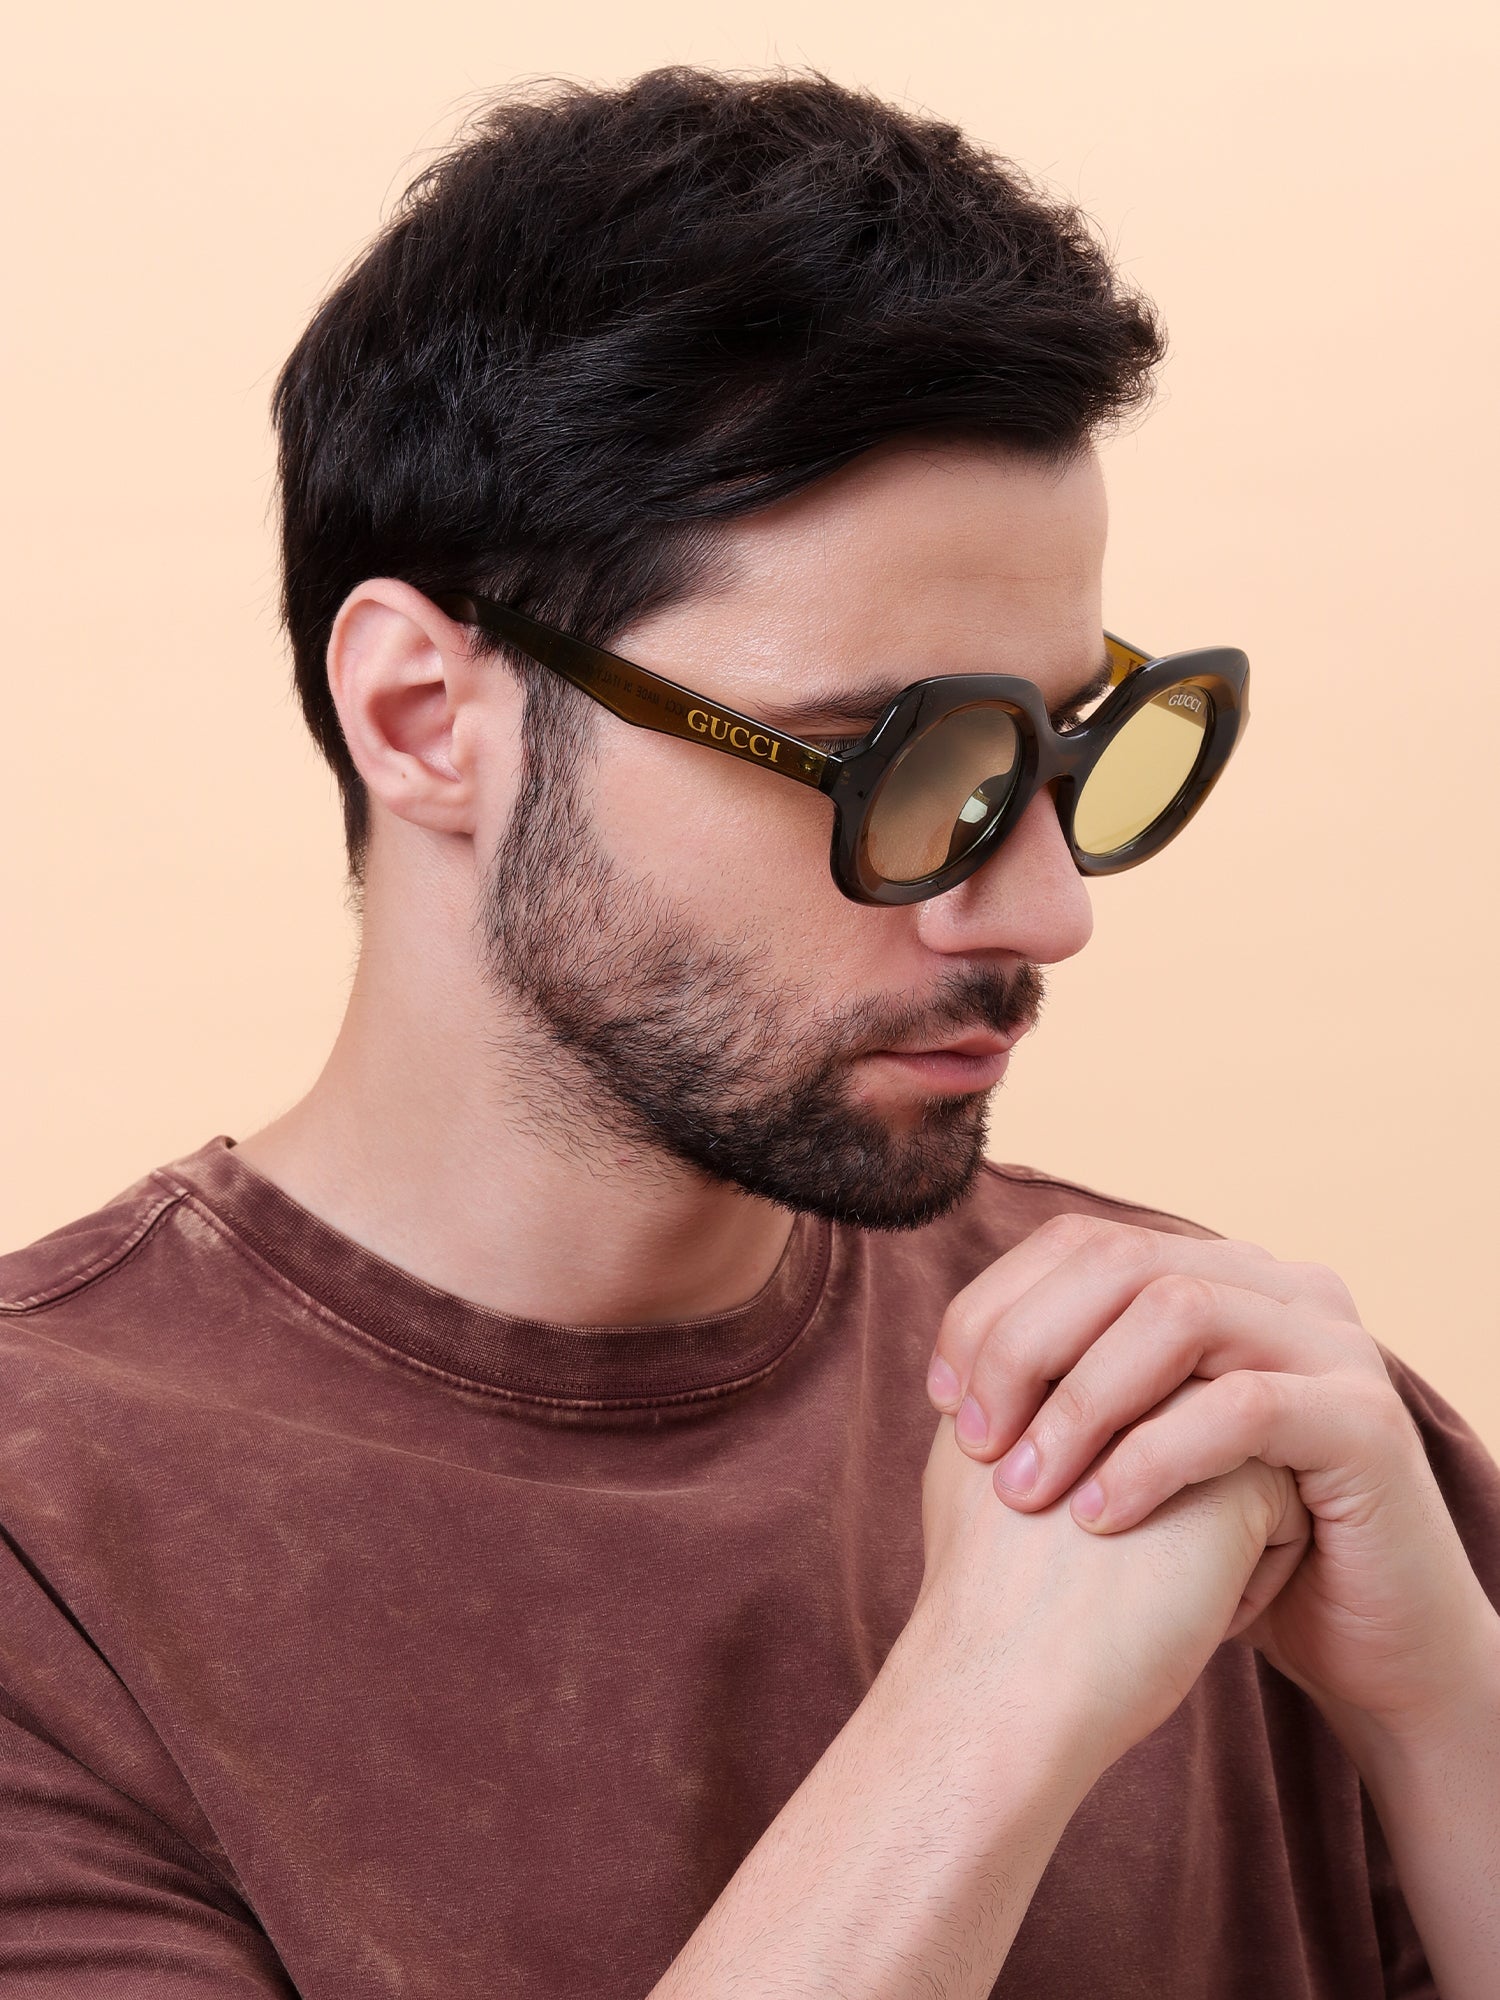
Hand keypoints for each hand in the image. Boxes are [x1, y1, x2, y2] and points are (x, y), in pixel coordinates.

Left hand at [925, 1212, 1499, 1741]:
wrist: (1354, 1639)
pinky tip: (1100, 1517)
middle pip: (1118, 1259)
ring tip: (1026, 1488)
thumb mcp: (1129, 1448)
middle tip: (973, 1441)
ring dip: (1082, 1400)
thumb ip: (1064, 1388)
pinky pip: (1242, 1408)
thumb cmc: (1219, 1546)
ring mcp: (1328, 1341)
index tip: (943, 1397)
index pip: (1079, 1244)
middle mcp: (1274, 1283)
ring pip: (1177, 1314)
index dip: (993, 1308)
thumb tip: (949, 1365)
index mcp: (1213, 1273)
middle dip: (1024, 1345)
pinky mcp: (1364, 1419)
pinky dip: (1155, 1457)